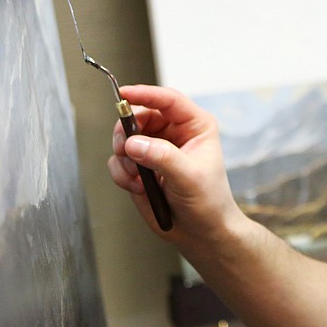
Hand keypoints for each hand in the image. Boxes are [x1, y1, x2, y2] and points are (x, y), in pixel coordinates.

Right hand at [107, 84, 241, 242]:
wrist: (200, 232)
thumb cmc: (208, 202)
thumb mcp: (189, 177)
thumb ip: (162, 157)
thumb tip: (134, 143)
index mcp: (194, 126)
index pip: (167, 100)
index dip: (144, 94)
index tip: (123, 94)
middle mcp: (173, 133)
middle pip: (139, 115)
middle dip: (127, 133)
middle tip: (126, 151)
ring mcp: (155, 149)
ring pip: (124, 137)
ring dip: (124, 158)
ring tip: (139, 177)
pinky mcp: (140, 166)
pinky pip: (117, 161)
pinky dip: (121, 174)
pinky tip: (138, 187)